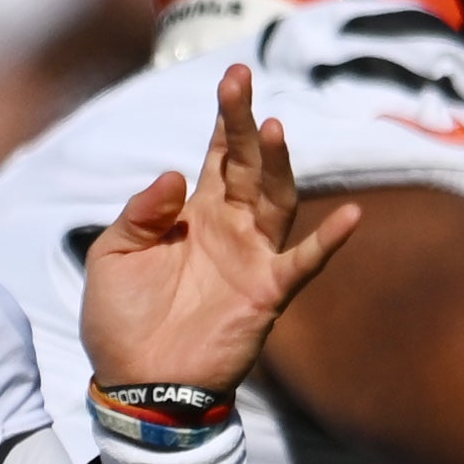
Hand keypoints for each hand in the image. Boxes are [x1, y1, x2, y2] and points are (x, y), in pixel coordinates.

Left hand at [79, 67, 360, 401]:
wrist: (135, 386)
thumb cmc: (120, 322)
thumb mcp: (114, 255)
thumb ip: (141, 213)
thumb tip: (174, 177)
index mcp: (193, 214)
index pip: (217, 155)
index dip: (227, 118)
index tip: (234, 78)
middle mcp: (229, 228)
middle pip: (247, 165)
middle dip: (246, 124)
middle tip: (242, 82)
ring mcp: (251, 258)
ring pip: (275, 201)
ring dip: (279, 166)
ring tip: (274, 130)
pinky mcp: (266, 294)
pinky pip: (303, 263)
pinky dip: (327, 241)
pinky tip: (349, 216)